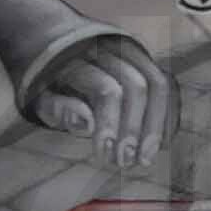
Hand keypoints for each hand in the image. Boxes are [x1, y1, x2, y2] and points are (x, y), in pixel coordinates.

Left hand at [28, 39, 173, 172]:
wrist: (59, 51)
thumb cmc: (49, 83)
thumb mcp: (41, 97)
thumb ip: (59, 108)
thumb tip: (89, 124)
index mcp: (81, 55)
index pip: (105, 89)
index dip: (110, 124)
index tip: (105, 155)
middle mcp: (111, 47)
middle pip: (137, 86)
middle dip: (135, 128)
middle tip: (127, 162)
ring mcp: (133, 52)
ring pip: (159, 84)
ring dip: (157, 125)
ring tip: (146, 158)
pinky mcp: (148, 62)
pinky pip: (168, 86)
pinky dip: (168, 115)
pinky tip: (161, 143)